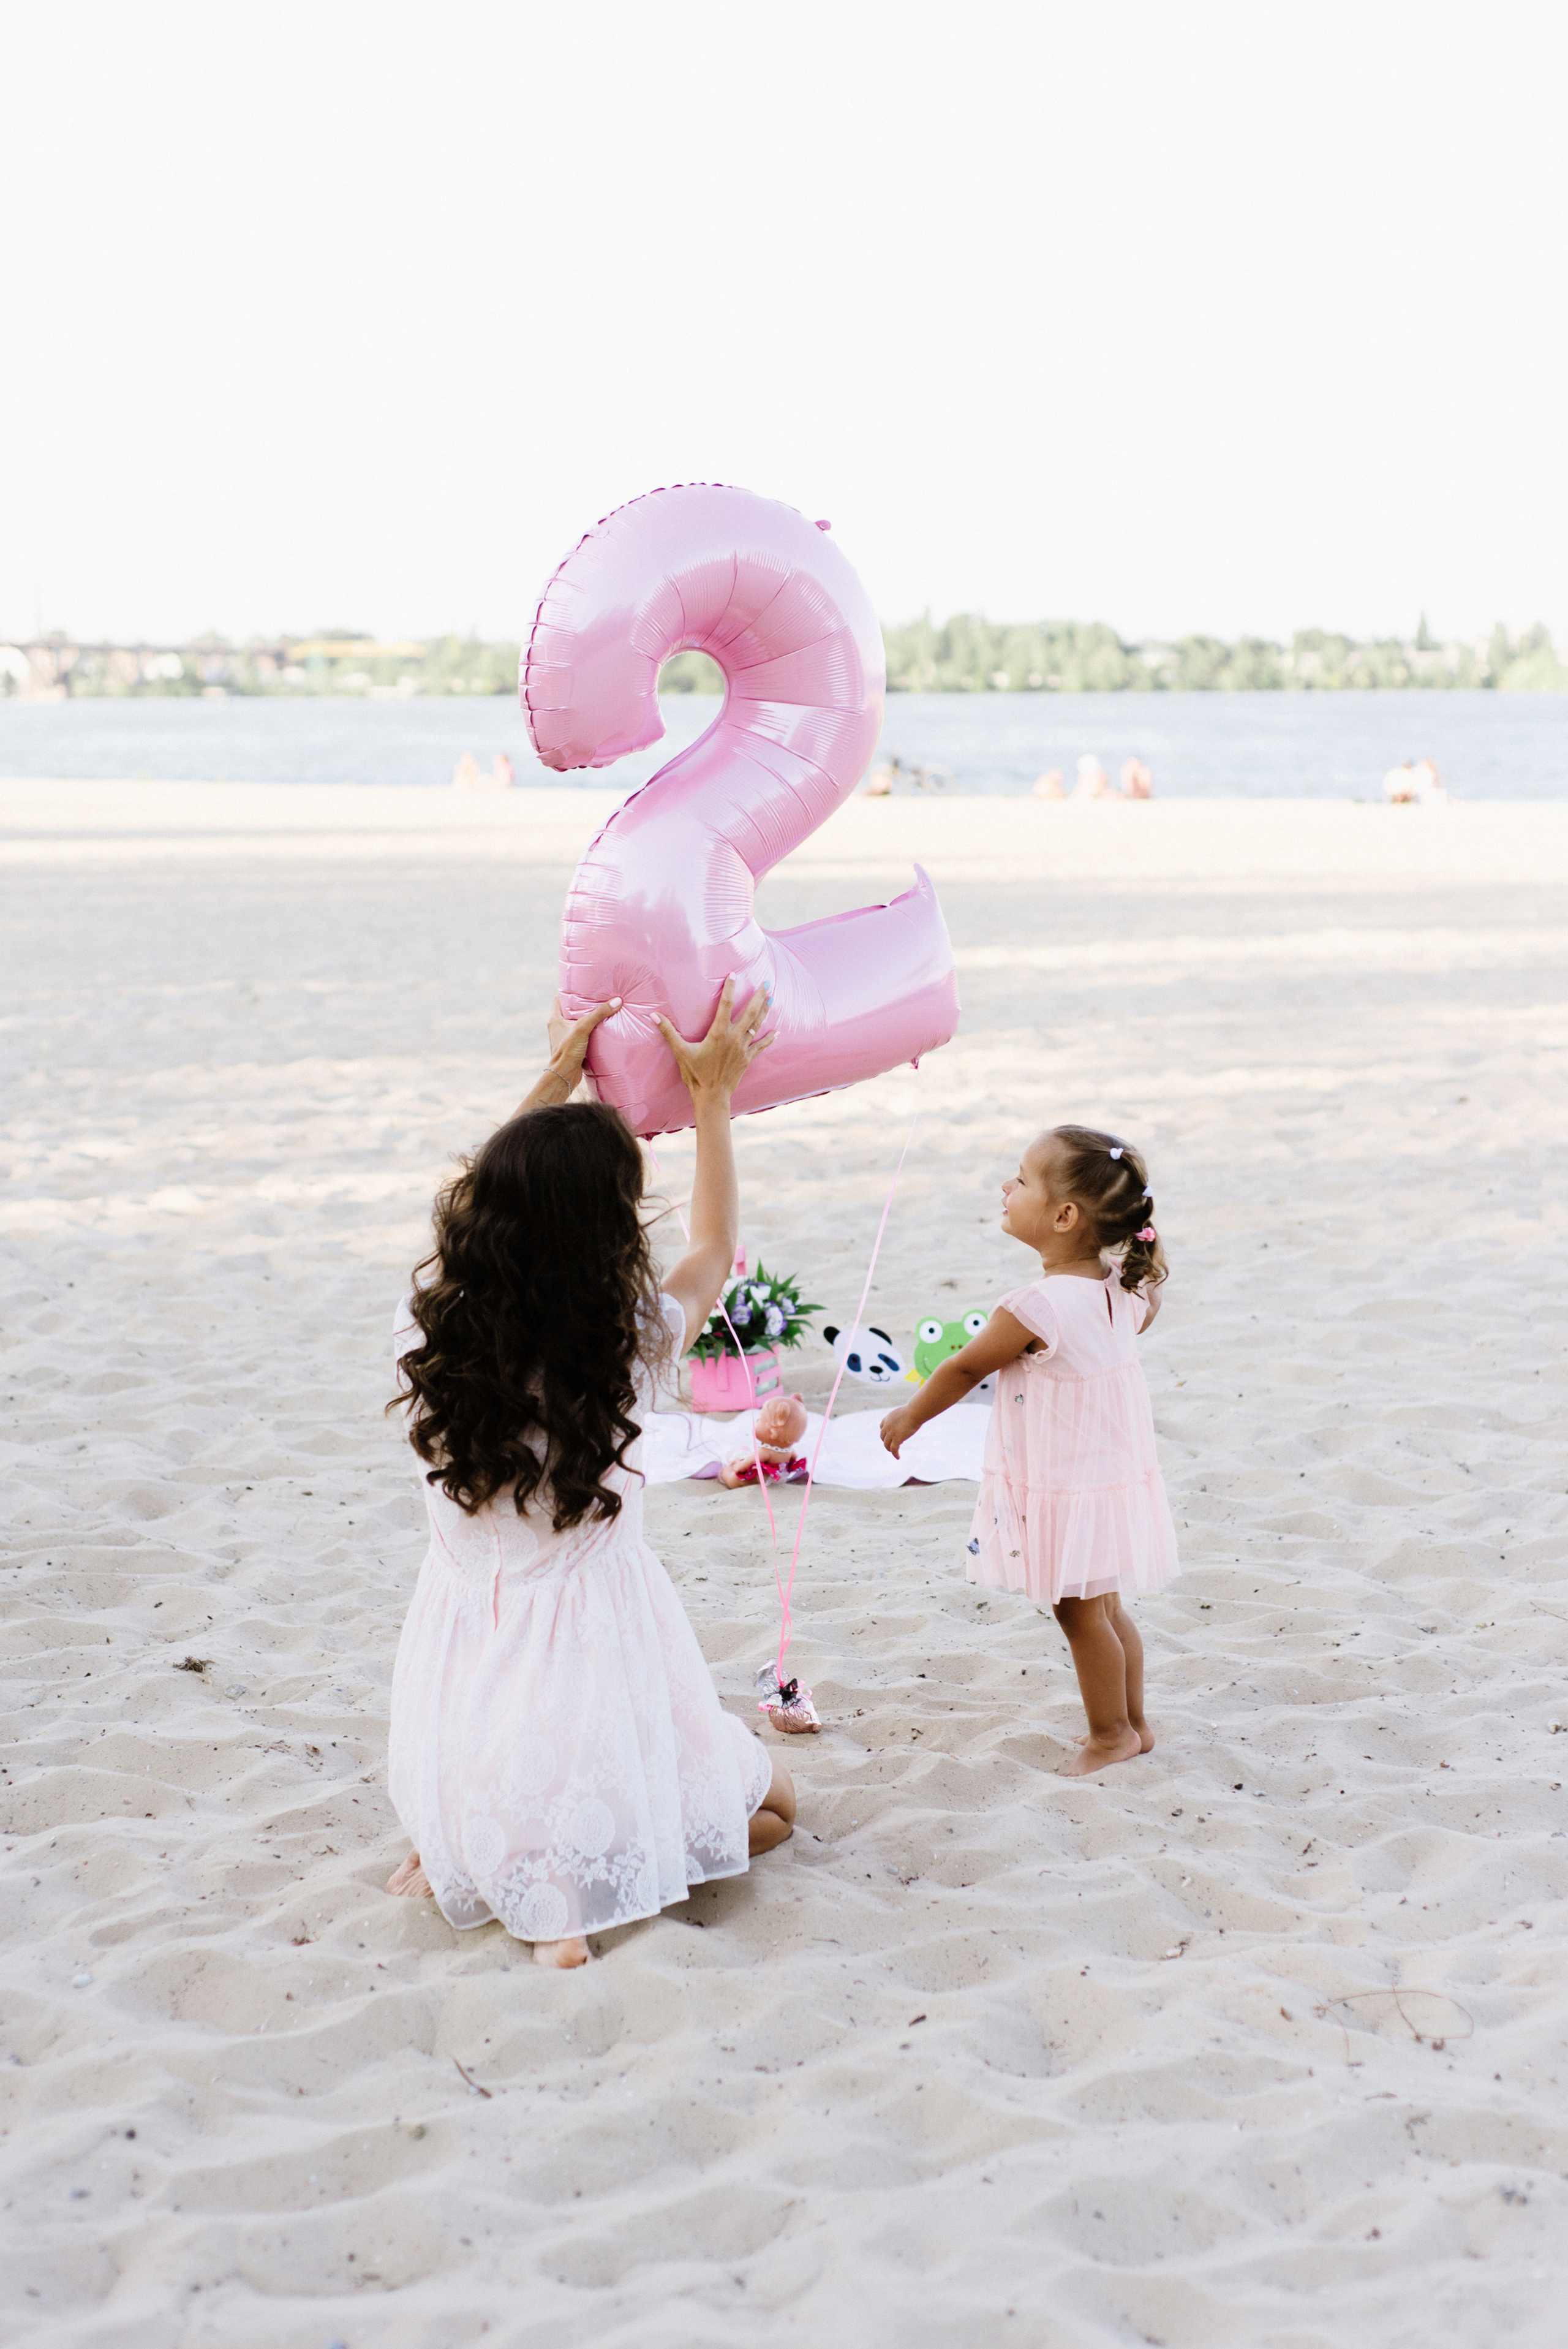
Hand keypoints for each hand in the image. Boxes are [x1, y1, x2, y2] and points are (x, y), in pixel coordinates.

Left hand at [517, 994, 619, 1111]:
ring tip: (602, 1011)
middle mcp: (558, 1026)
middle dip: (583, 1005)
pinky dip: (591, 1032)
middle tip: (597, 998)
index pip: (560, 998)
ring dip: (588, 1019)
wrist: (564, 1075)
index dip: (570, 992)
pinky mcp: (573, 1047)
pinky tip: (602, 1029)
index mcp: (555, 1018)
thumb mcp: (583, 1028)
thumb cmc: (568, 1050)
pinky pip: (582, 1035)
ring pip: (577, 1023)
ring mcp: (565, 1037)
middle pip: (570, 1010)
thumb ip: (598, 1014)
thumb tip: (616, 1001)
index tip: (583, 987)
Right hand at [656, 977, 772, 1101]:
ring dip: (765, 1011)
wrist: (711, 1096)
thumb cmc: (695, 1074)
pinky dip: (770, 1039)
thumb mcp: (680, 1052)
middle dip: (759, 997)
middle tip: (767, 983)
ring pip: (757, 1025)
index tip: (734, 975)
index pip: (725, 1005)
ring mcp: (743, 1049)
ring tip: (772, 997)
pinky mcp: (748, 1059)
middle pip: (749, 1012)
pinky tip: (778, 1032)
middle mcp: (734, 1038)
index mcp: (718, 1033)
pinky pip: (761, 1046)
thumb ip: (668, 1032)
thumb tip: (653, 1016)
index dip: (730, 988)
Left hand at [879, 1405, 917, 1458]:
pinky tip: (898, 1457)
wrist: (914, 1412)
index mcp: (888, 1418)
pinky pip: (894, 1449)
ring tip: (894, 1453)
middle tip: (892, 1445)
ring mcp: (891, 1433)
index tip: (889, 1436)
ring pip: (887, 1445)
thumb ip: (904, 1417)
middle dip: (886, 1441)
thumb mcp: (905, 1412)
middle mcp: (887, 1425)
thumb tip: (909, 1419)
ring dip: (890, 1449)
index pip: (882, 1427)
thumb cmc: (914, 1411)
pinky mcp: (897, 1439)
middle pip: (883, 1437)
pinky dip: (895, 1454)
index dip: (885, 1433)